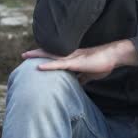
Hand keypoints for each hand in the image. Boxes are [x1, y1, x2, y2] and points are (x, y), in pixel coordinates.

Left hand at [22, 40, 137, 84]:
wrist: (114, 56)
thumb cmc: (104, 63)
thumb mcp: (91, 73)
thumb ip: (83, 78)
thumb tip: (78, 84)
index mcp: (74, 57)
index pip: (56, 56)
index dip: (46, 56)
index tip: (34, 57)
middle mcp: (71, 55)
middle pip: (50, 53)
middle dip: (37, 53)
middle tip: (24, 54)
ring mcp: (72, 58)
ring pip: (51, 55)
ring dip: (38, 55)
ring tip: (25, 55)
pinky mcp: (75, 62)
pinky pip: (59, 64)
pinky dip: (48, 65)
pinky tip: (38, 66)